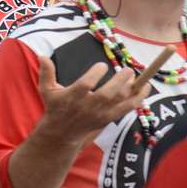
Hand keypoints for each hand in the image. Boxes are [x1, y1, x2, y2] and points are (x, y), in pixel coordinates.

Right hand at [35, 55, 149, 145]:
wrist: (62, 132)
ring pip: (119, 102)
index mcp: (72, 97)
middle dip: (119, 82)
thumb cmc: (55, 106)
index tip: (102, 66)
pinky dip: (137, 100)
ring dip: (132, 91)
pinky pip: (125, 109)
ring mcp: (99, 114)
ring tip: (140, 78)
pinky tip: (144, 90)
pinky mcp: (107, 119)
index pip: (86, 85)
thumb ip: (46, 73)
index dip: (95, 74)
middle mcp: (87, 107)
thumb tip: (42, 56)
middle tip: (128, 70)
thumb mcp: (46, 89)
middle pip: (107, 95)